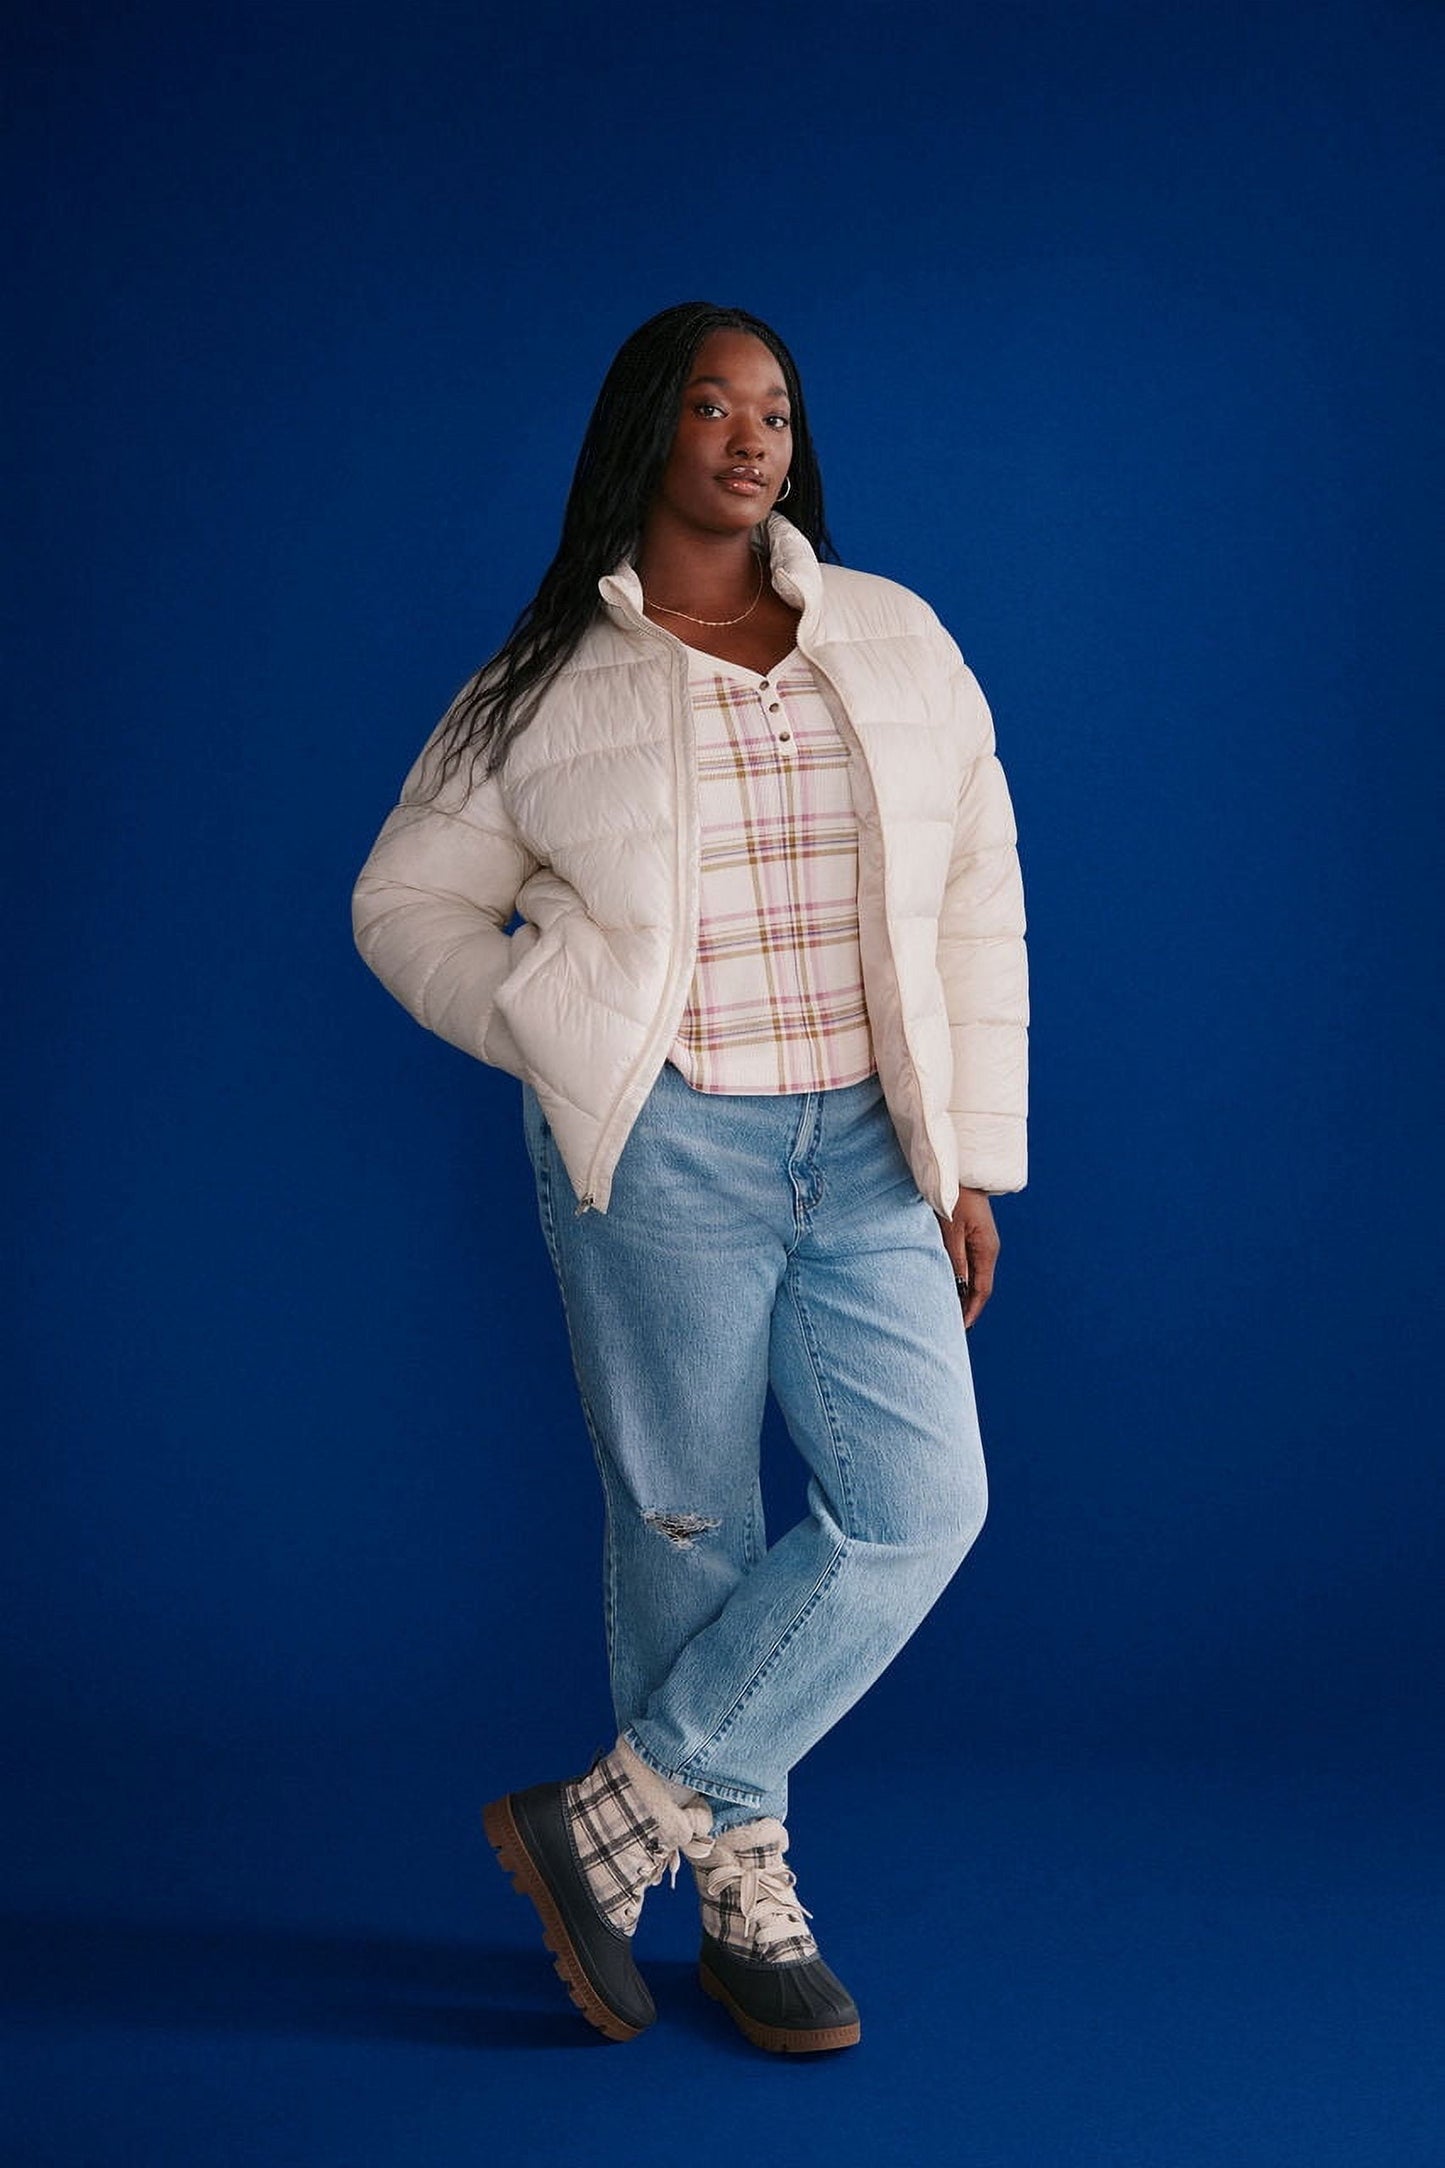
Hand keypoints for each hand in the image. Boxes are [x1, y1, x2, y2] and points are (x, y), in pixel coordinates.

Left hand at [939, 1188, 999, 1329]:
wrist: (961, 1173)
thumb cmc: (955, 1199)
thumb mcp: (951, 1231)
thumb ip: (955, 1260)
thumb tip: (959, 1289)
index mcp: (987, 1250)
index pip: (982, 1290)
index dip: (972, 1310)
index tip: (961, 1329)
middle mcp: (988, 1250)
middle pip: (980, 1287)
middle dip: (969, 1307)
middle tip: (953, 1326)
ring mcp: (983, 1244)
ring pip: (975, 1277)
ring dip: (965, 1294)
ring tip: (951, 1312)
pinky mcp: (975, 1237)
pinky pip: (970, 1265)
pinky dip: (962, 1279)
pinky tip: (951, 1286)